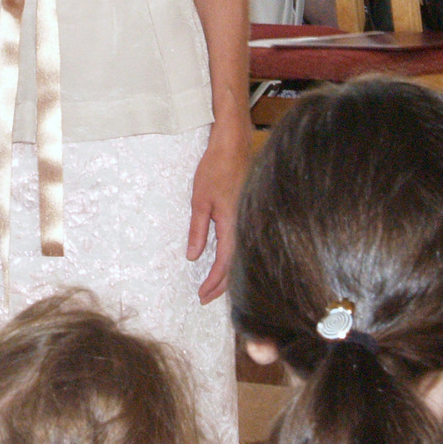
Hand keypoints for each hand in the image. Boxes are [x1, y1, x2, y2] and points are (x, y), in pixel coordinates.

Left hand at [188, 122, 250, 303]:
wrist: (234, 145)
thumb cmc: (215, 169)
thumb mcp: (200, 200)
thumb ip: (198, 230)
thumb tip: (193, 257)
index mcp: (233, 225)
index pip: (225, 264)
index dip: (214, 283)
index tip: (202, 296)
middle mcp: (245, 226)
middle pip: (236, 265)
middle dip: (221, 285)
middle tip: (205, 298)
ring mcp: (249, 219)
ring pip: (241, 256)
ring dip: (227, 273)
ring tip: (214, 286)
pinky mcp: (248, 213)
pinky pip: (242, 243)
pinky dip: (234, 258)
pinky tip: (226, 262)